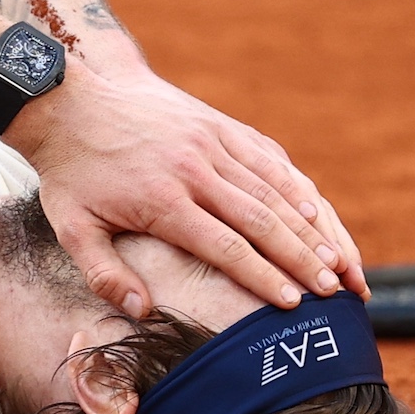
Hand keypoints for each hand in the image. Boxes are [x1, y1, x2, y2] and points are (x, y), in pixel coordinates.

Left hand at [11, 46, 365, 315]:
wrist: (70, 100)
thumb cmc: (72, 175)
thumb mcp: (72, 229)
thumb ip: (105, 275)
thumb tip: (143, 313)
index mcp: (163, 200)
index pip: (226, 246)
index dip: (264, 276)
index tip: (294, 303)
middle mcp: (196, 168)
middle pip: (265, 220)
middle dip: (305, 259)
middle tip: (338, 291)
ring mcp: (213, 142)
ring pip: (277, 188)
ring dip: (315, 228)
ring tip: (344, 262)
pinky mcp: (220, 126)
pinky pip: (270, 159)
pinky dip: (299, 188)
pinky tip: (320, 216)